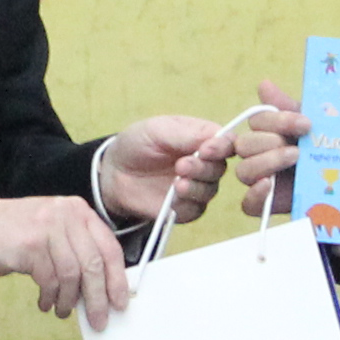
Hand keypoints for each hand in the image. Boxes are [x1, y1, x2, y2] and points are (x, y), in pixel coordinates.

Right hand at [0, 195, 131, 328]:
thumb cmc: (14, 233)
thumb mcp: (52, 229)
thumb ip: (76, 248)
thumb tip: (101, 287)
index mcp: (78, 210)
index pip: (109, 247)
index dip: (117, 278)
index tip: (120, 302)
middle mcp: (67, 215)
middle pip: (94, 264)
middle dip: (98, 298)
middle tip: (98, 320)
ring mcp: (48, 228)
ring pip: (72, 275)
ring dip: (69, 300)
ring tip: (62, 310)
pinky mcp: (31, 245)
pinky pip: (50, 280)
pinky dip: (49, 297)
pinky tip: (44, 302)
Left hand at [100, 115, 235, 225]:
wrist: (114, 173)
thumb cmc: (136, 144)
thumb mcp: (157, 129)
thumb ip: (185, 133)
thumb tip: (215, 137)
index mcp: (202, 138)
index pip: (226, 142)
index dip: (222, 146)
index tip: (207, 149)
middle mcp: (205, 163)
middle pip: (220, 168)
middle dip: (203, 168)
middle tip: (181, 166)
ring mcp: (196, 187)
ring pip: (210, 190)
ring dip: (195, 187)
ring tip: (176, 183)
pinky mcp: (186, 208)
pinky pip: (195, 210)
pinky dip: (186, 204)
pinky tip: (173, 197)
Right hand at [233, 80, 309, 215]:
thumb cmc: (329, 148)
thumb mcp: (315, 124)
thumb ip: (289, 107)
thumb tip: (264, 84)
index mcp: (271, 132)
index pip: (257, 121)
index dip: (278, 120)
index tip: (306, 123)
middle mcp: (261, 154)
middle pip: (244, 145)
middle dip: (269, 142)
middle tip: (298, 147)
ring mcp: (263, 180)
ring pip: (244, 171)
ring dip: (266, 162)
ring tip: (294, 158)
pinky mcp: (268, 205)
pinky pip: (248, 204)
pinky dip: (256, 195)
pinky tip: (269, 186)